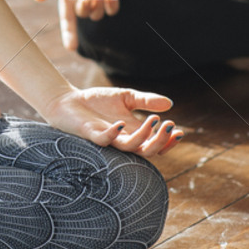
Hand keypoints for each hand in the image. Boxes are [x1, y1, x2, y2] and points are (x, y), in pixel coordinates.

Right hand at [32, 0, 123, 52]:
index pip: (67, 21)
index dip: (69, 35)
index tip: (71, 47)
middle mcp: (82, 3)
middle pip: (84, 15)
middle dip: (85, 8)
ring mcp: (98, 0)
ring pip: (98, 14)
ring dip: (97, 6)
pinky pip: (112, 9)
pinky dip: (111, 6)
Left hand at [40, 84, 180, 156]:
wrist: (68, 101)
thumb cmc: (97, 102)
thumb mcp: (126, 97)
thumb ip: (146, 101)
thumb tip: (170, 103)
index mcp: (133, 132)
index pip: (155, 145)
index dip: (168, 141)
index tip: (179, 131)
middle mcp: (123, 140)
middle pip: (147, 151)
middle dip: (161, 140)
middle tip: (170, 125)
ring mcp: (108, 139)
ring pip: (130, 147)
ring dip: (143, 135)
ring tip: (153, 119)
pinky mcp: (92, 135)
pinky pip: (104, 139)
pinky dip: (113, 133)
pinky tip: (121, 123)